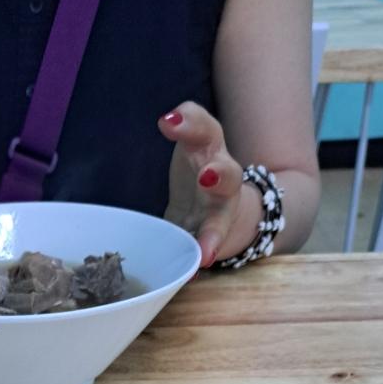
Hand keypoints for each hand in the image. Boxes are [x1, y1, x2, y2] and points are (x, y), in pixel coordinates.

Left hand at [158, 102, 249, 268]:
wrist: (222, 210)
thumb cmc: (196, 174)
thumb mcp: (192, 147)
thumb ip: (184, 132)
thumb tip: (156, 128)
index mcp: (208, 148)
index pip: (203, 127)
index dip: (190, 121)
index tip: (167, 122)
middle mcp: (221, 174)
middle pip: (226, 170)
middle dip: (219, 172)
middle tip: (207, 176)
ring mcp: (222, 205)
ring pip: (225, 217)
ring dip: (215, 226)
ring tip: (206, 247)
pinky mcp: (218, 230)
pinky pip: (214, 240)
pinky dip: (208, 250)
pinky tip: (202, 262)